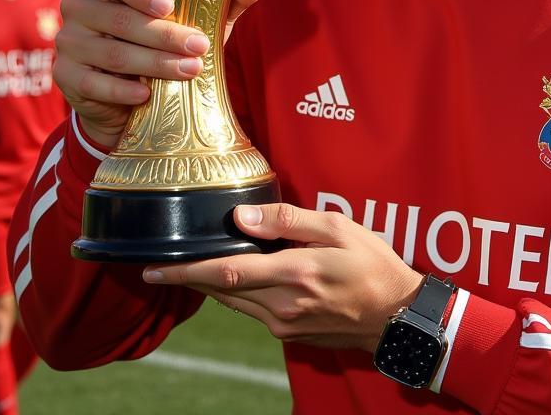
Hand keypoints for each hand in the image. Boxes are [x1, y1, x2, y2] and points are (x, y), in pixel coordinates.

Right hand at [54, 0, 265, 148]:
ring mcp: (68, 39)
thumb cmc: (171, 38)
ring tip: (189, 70)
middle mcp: (80, 3)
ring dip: (154, 64)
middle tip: (199, 46)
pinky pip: (93, 82)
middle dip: (164, 35)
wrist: (135, 92)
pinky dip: (122, 90)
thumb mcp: (203, 15)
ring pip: (113, 52)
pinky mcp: (65, 74)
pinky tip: (145, 93)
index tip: (170, 5)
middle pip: (119, 19)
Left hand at [142, 203, 422, 351]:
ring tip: (189, 270)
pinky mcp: (290, 333)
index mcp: (292, 275)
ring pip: (234, 303)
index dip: (186, 271)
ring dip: (210, 286)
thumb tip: (242, 216)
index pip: (226, 271)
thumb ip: (289, 221)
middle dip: (189, 278)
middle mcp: (282, 305)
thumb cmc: (373, 265)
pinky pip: (252, 310)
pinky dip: (236, 293)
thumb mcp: (337, 228)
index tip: (154, 270)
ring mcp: (284, 324)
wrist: (397, 316)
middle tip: (159, 268)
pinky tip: (235, 279)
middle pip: (221, 291)